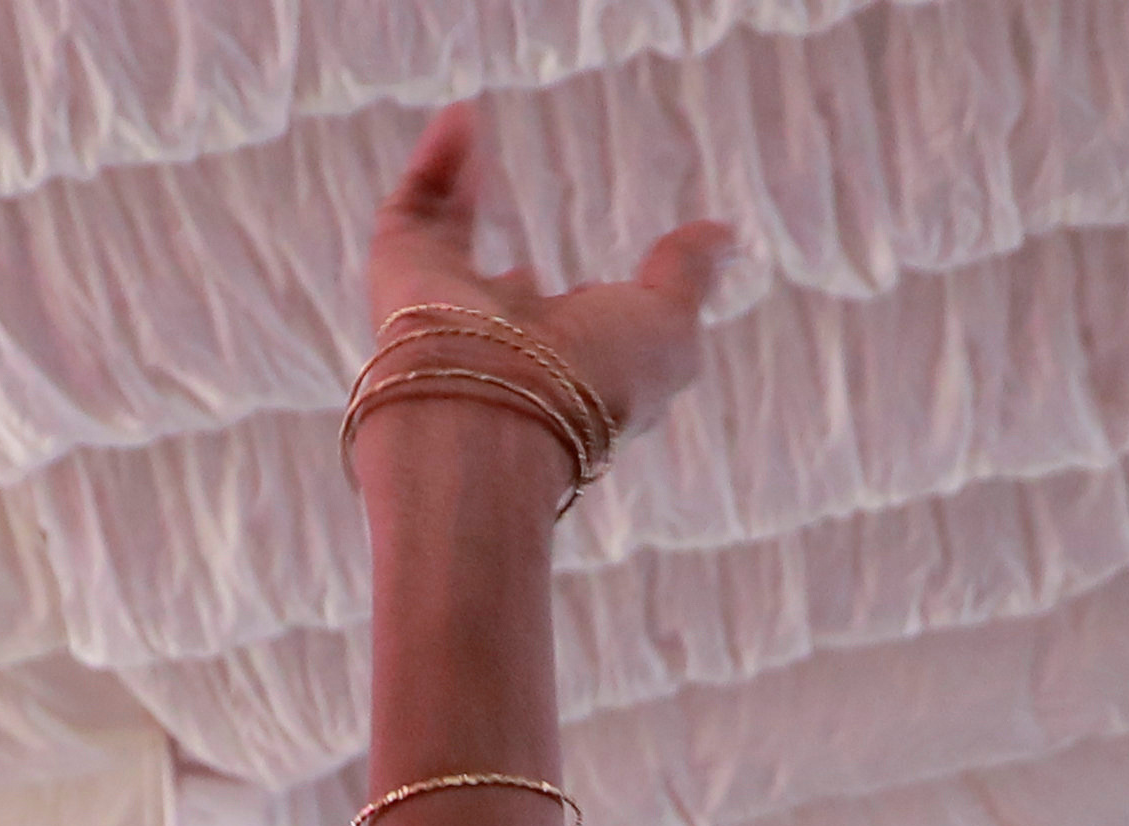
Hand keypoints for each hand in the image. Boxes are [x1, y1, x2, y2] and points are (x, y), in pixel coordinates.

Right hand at [363, 102, 732, 437]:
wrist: (501, 406)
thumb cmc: (594, 382)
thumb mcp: (667, 328)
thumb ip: (686, 276)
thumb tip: (725, 236)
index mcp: (565, 370)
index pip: (572, 336)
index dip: (594, 305)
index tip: (616, 273)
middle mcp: (501, 341)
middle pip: (499, 293)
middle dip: (508, 262)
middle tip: (518, 212)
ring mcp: (447, 305)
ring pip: (446, 236)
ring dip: (461, 182)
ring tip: (475, 128)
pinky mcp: (403, 270)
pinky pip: (414, 205)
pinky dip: (437, 161)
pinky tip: (464, 117)